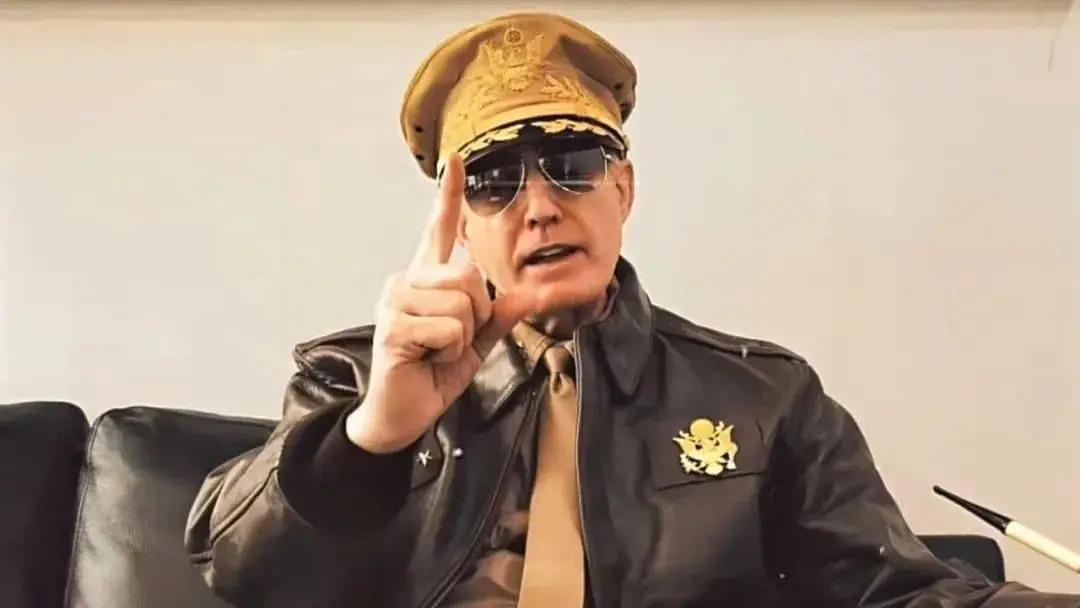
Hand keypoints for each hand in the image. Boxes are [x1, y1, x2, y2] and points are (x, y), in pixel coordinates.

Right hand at [345, 155, 534, 453]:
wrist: (401, 414)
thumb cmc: (432, 374)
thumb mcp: (476, 342)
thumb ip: (500, 314)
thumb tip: (533, 292)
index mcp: (427, 279)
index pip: (439, 230)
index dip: (448, 196)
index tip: (457, 161)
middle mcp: (407, 280)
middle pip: (469, 277)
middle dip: (476, 317)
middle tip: (451, 342)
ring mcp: (396, 300)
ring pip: (462, 304)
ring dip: (461, 339)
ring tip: (435, 353)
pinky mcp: (392, 326)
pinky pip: (449, 329)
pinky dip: (449, 353)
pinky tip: (425, 360)